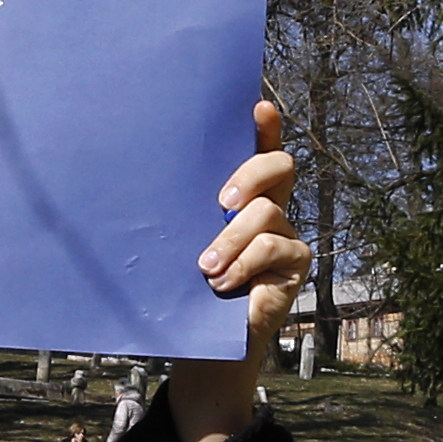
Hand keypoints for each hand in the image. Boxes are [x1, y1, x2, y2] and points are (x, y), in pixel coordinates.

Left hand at [201, 98, 307, 347]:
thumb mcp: (184, 240)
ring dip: (230, 240)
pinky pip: (273, 247)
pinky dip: (243, 264)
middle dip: (250, 174)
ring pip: (266, 212)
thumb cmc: (189, 282)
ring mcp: (286, 233)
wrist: (206, 334)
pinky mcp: (297, 261)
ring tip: (206, 267)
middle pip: (278, 165)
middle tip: (222, 203)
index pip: (260, 150)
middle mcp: (271, 206)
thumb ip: (186, 212)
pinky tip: (222, 283)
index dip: (265, 127)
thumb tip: (145, 178)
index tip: (258, 107)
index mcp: (244, 194)